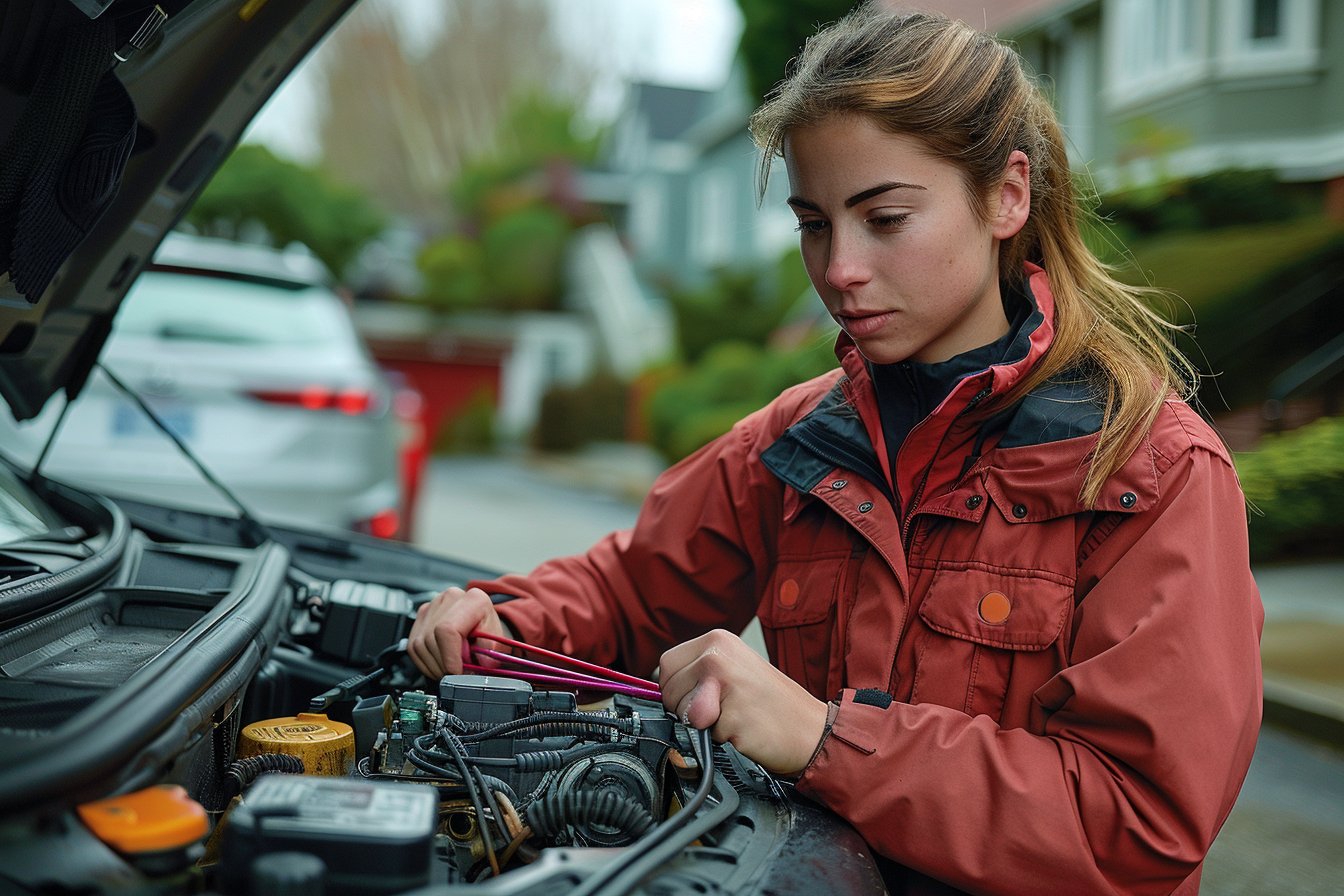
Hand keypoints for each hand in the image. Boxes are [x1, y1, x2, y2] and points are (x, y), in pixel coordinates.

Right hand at [407, 586, 512, 679]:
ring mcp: (433, 606)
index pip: (448, 630)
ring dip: (434, 666)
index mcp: (473, 599)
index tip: (455, 673)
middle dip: (443, 665)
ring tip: (449, 671)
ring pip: (420, 645)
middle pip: (432, 639)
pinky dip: (425, 663)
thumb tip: (474, 668)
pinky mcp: (421, 617)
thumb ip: (487, 655)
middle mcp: (450, 598)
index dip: (449, 657)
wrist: (485, 626)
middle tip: (456, 675)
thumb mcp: (498, 645)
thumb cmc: (491, 635)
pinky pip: (413, 647)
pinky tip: (440, 665)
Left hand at [659, 629, 828, 775]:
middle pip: (668, 688)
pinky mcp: (731, 714)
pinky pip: (703, 733)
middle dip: (685, 708)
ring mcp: (725, 684)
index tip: (700, 696)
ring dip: (702, 724)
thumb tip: (661, 687)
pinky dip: (720, 739)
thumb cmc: (770, 704)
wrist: (811, 729)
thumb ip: (697, 673)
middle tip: (721, 709)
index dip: (676, 687)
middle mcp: (719, 655)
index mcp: (718, 640)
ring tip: (734, 716)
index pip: (667, 663)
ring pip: (682, 712)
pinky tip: (744, 729)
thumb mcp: (732, 670)